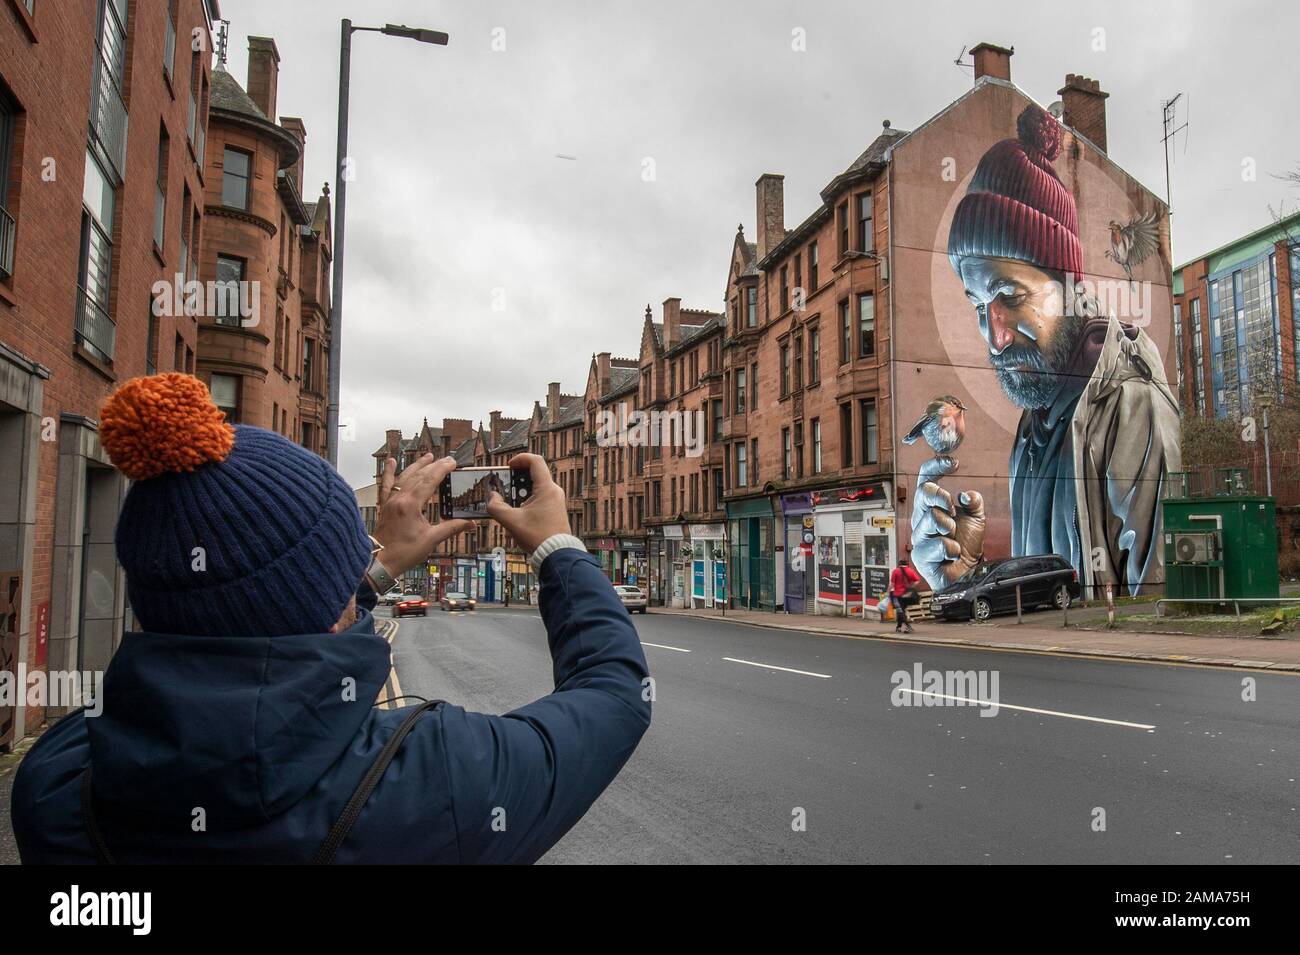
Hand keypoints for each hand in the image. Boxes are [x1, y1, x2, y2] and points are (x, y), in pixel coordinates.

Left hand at [373, 454, 472, 576]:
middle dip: (434, 465)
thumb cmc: (403, 552)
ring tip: (427, 456)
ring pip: (404, 476)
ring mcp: (390, 501)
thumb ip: (451, 528)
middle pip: (419, 476)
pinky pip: (386, 484)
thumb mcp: (431, 540)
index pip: (429, 481)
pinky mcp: (385, 506)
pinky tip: (390, 461)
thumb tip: (470, 523)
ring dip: (417, 465)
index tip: (452, 462)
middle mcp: (399, 499)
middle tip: (447, 459)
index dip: (442, 469)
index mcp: (411, 505)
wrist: (380, 562)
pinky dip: (389, 472)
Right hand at [486, 452, 569, 552]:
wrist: (557, 554)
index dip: (520, 459)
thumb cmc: (538, 537)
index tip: (508, 466)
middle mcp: (554, 491)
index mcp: (547, 488)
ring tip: (508, 506)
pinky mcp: (554, 510)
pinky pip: (538, 499)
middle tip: (504, 487)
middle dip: (515, 480)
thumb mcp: (511, 521)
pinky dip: (526, 502)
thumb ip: (496, 507)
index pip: (535, 461)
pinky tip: (516, 516)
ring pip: (534, 488)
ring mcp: (555, 501)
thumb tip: (491, 497)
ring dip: (519, 494)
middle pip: (533, 475)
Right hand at [910, 455, 985, 588]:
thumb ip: (973, 503)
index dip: (935, 467)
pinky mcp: (921, 557)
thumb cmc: (967, 545)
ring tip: (954, 536)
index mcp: (930, 506)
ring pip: (931, 519)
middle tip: (952, 508)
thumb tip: (965, 494)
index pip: (925, 480)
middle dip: (941, 497)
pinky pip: (938, 545)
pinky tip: (954, 554)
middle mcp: (920, 519)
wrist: (969, 573)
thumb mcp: (976, 518)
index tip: (953, 462)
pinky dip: (952, 549)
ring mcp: (919, 538)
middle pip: (922, 494)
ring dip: (949, 526)